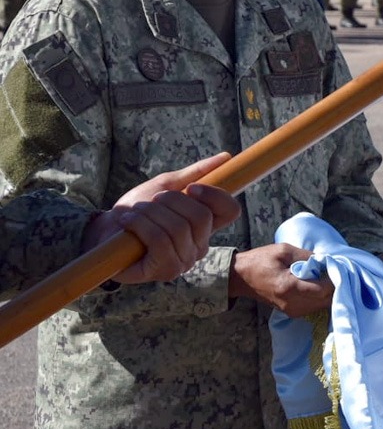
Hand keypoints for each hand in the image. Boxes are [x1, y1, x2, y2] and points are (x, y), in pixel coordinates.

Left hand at [82, 152, 240, 284]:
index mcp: (205, 226)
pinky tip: (128, 221)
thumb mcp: (165, 186)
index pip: (230, 210)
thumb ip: (195, 174)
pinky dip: (141, 225)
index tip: (192, 187)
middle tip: (153, 199)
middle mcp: (200, 246)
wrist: (105, 232)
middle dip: (171, 201)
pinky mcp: (164, 270)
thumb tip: (225, 158)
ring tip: (135, 211)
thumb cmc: (138, 209)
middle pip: (201, 217)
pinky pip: (160, 242)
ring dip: (150, 213)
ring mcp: (184, 261)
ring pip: (178, 229)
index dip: (215, 195)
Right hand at [229, 243, 332, 316]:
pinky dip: (321, 298)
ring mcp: (292, 311)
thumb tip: (326, 261)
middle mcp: (291, 304)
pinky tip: (321, 285)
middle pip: (325, 301)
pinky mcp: (292, 312)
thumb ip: (306, 256)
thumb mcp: (284, 250)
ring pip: (321, 306)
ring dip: (329, 293)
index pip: (322, 290)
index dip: (335, 280)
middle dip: (335, 287)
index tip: (340, 268)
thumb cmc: (261, 260)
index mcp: (288, 287)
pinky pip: (314, 307)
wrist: (241, 277)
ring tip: (330, 277)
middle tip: (338, 271)